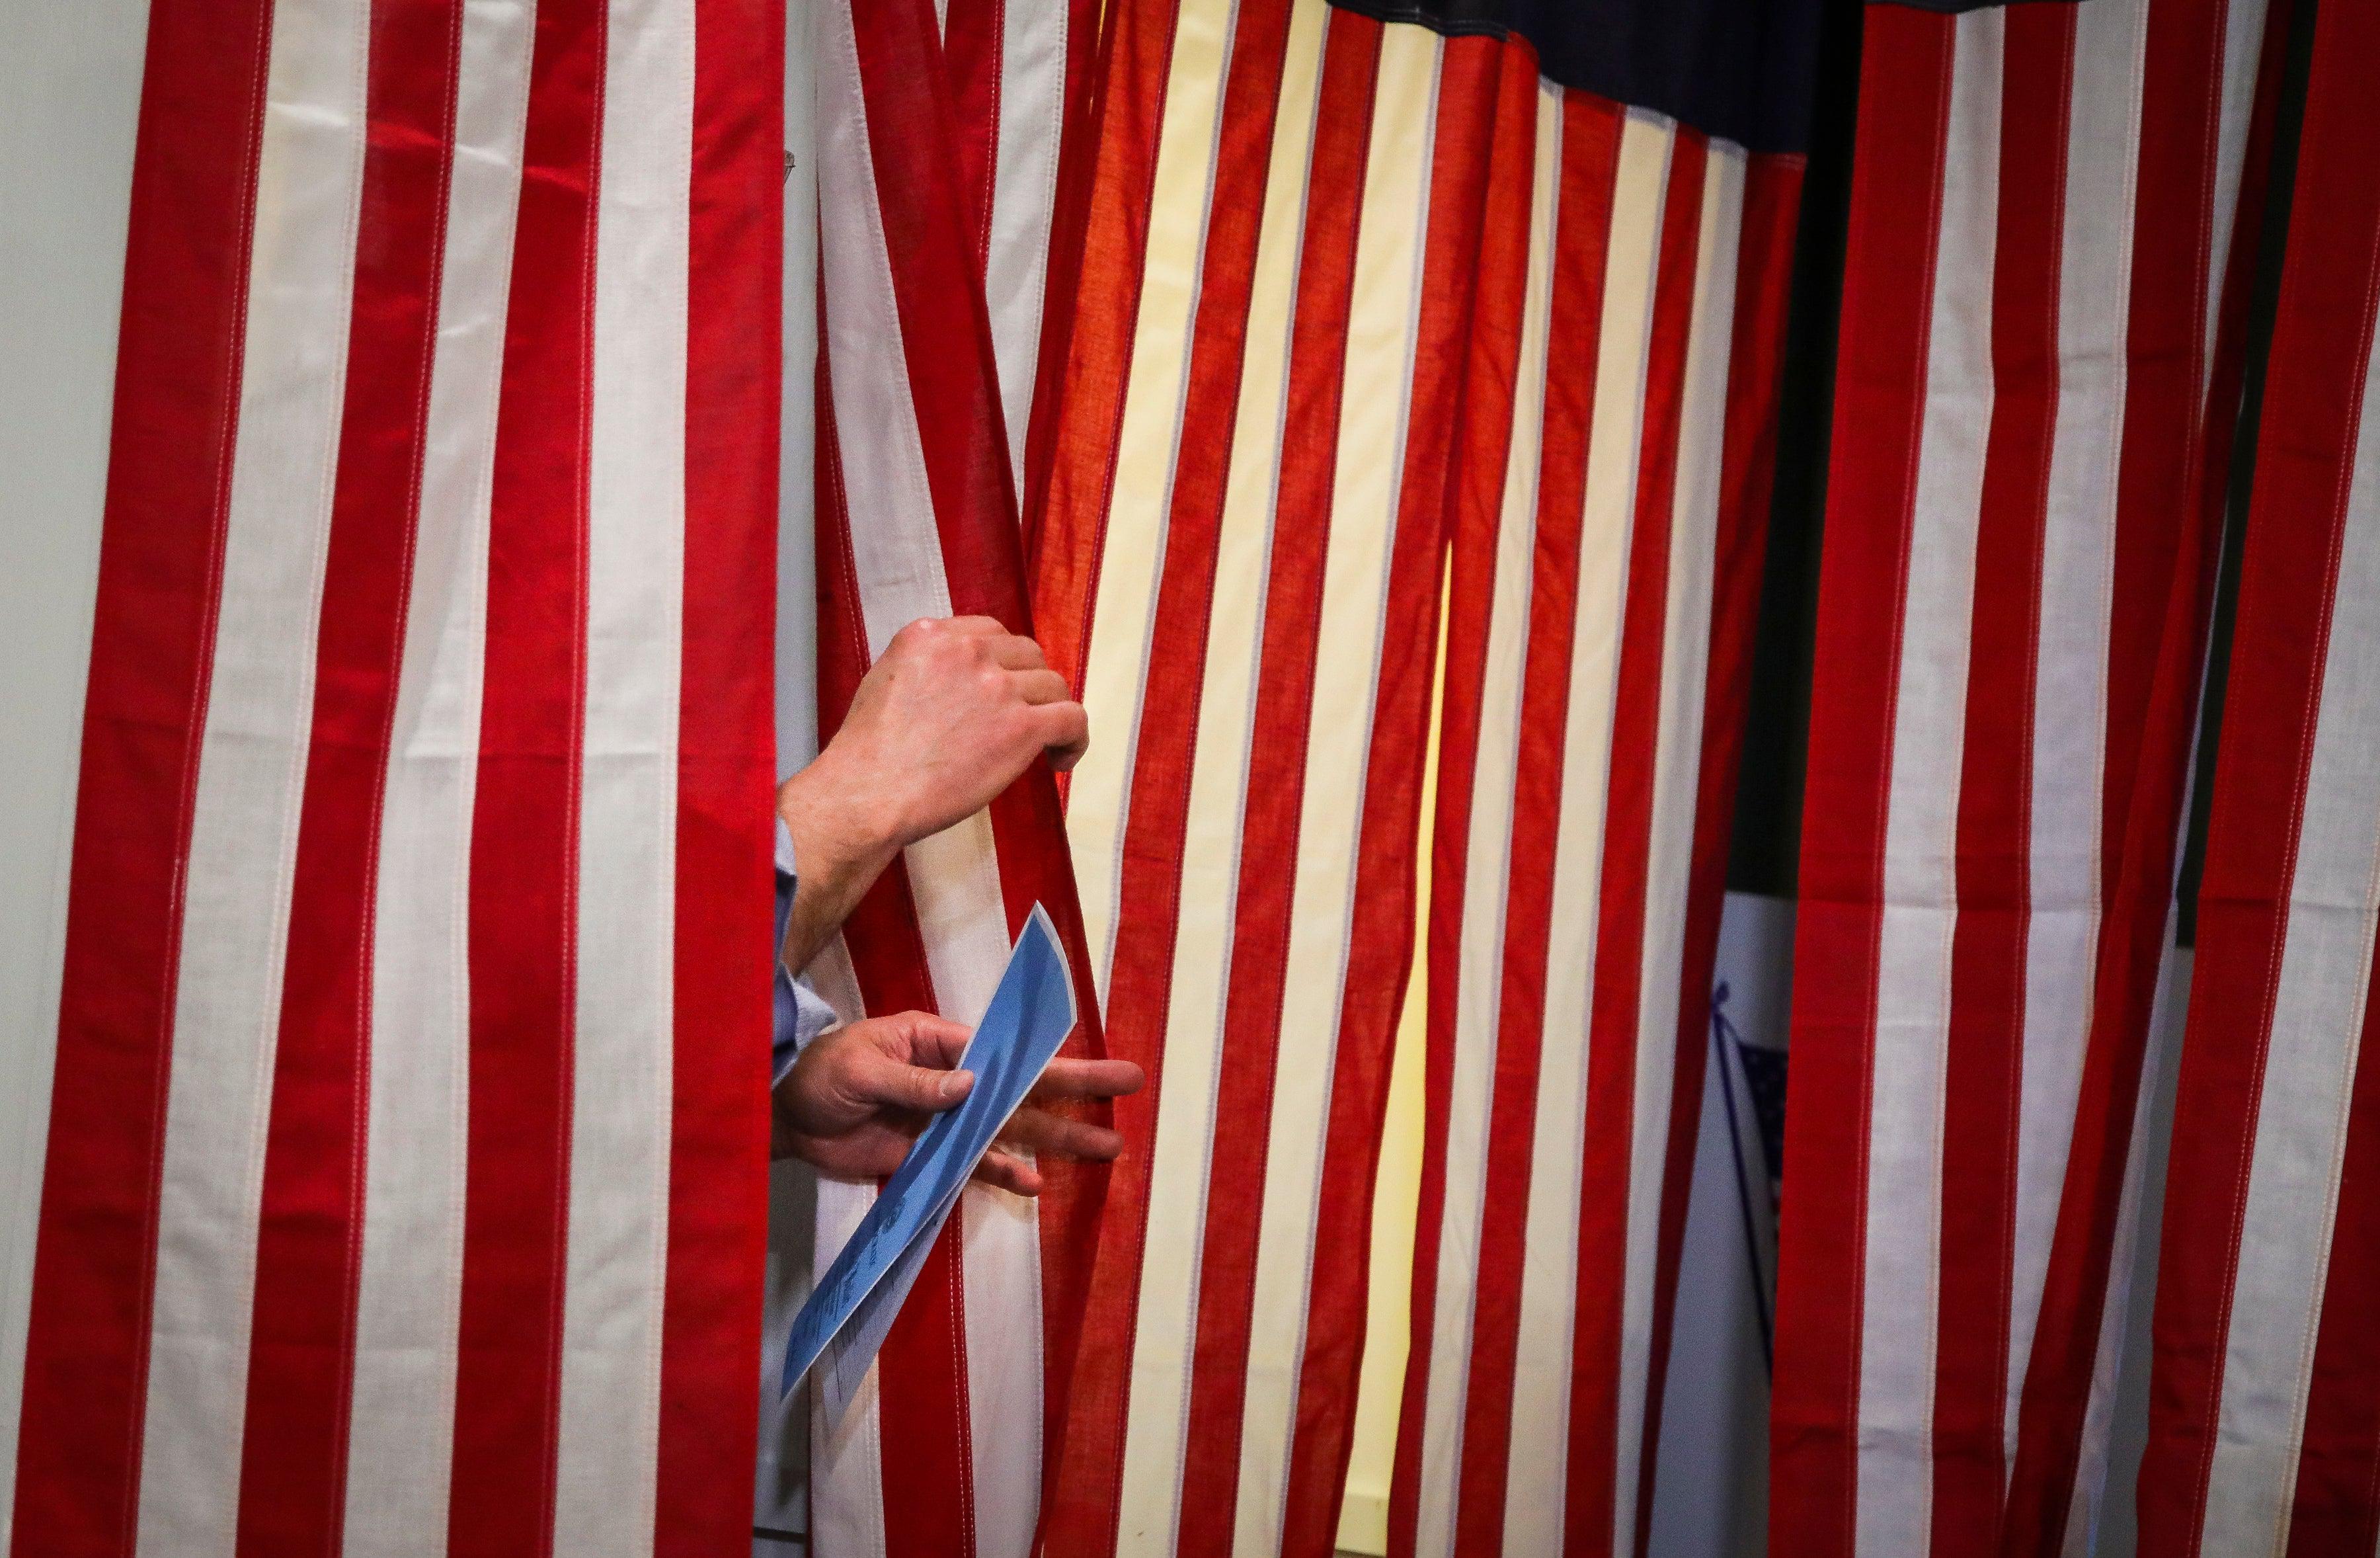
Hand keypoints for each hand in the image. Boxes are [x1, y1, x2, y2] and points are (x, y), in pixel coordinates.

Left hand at [774, 1009, 1142, 1196]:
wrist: (783, 1116)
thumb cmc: (819, 1073)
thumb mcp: (862, 1069)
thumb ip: (916, 1084)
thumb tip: (973, 1087)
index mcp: (938, 1043)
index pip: (1001, 1050)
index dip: (1045, 1056)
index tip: (1088, 1058)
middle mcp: (952, 1079)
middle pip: (1022, 1087)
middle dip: (1076, 1089)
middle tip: (1130, 1082)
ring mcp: (945, 1120)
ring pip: (1010, 1129)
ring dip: (1056, 1139)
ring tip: (1108, 1147)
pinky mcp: (928, 1155)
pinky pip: (974, 1164)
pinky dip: (1004, 1174)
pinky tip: (1036, 1184)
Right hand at [777, 617, 1087, 969]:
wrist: (867, 793)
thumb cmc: (867, 754)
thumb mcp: (885, 681)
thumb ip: (927, 667)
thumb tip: (959, 681)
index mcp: (929, 635)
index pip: (991, 633)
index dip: (1005, 662)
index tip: (1006, 687)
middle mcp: (967, 651)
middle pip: (1027, 655)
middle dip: (1029, 685)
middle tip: (1024, 718)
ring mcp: (997, 686)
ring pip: (1053, 686)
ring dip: (1051, 713)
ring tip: (1044, 746)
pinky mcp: (1021, 726)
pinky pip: (1072, 719)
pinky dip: (1074, 739)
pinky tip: (1060, 760)